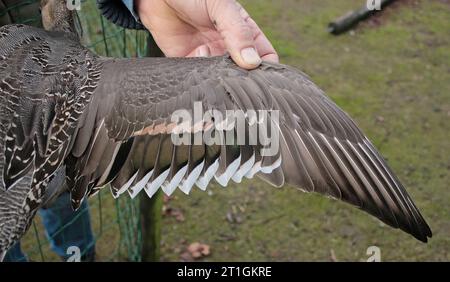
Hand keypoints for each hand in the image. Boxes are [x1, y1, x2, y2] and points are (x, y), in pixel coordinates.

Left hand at [134, 0, 278, 68]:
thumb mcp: (221, 7)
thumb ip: (238, 33)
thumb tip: (252, 62)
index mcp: (244, 34)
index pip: (265, 57)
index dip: (267, 69)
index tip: (263, 76)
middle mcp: (229, 49)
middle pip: (244, 74)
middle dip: (241, 78)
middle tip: (235, 73)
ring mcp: (210, 58)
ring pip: (222, 79)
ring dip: (219, 75)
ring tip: (212, 54)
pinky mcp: (190, 65)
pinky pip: (200, 78)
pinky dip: (201, 71)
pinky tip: (197, 49)